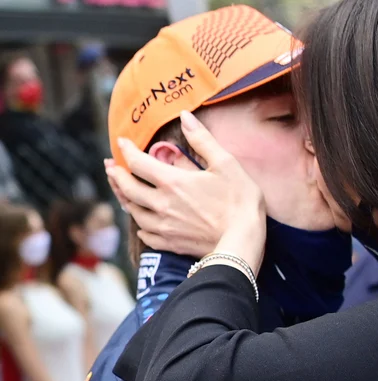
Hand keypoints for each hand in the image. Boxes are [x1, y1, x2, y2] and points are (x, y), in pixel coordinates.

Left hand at [107, 111, 266, 271]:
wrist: (244, 240)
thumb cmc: (239, 200)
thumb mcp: (226, 163)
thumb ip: (202, 139)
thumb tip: (185, 116)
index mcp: (172, 181)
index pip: (138, 162)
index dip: (127, 150)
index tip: (122, 142)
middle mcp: (161, 204)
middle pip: (128, 188)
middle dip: (116, 175)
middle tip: (110, 166)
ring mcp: (164, 226)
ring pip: (134, 211)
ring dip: (124, 198)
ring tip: (122, 191)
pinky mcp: (172, 243)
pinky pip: (146, 235)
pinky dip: (140, 226)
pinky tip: (142, 224)